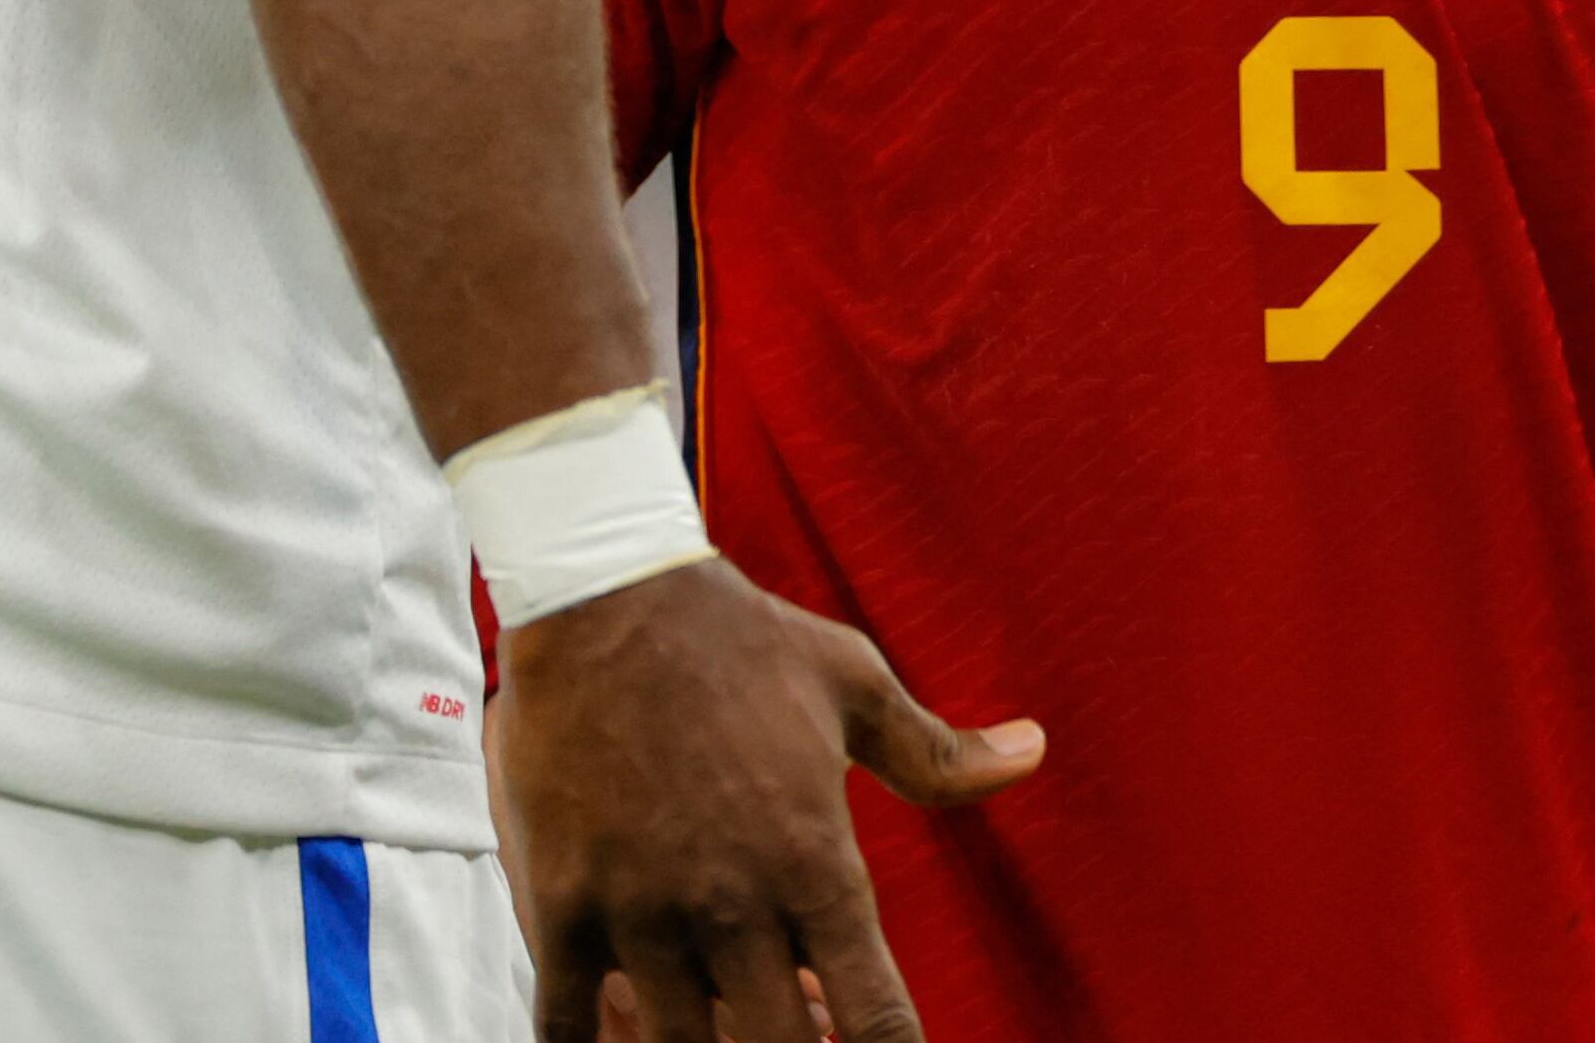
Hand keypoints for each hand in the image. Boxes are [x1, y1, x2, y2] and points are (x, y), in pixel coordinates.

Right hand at [491, 552, 1039, 1042]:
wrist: (606, 594)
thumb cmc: (739, 639)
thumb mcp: (854, 685)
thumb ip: (939, 752)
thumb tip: (1034, 750)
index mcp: (816, 862)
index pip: (878, 1016)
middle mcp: (735, 903)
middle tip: (796, 1027)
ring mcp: (642, 911)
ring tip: (715, 1021)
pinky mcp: (561, 905)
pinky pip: (565, 1025)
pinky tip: (613, 1030)